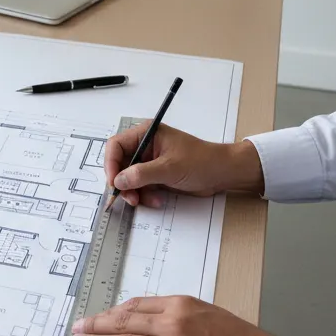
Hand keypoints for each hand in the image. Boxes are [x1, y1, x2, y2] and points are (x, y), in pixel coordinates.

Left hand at [70, 296, 287, 335]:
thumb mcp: (208, 315)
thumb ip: (176, 314)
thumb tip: (143, 320)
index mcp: (180, 305)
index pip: (134, 306)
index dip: (109, 313)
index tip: (95, 317)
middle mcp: (173, 324)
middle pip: (122, 323)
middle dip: (94, 326)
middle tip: (75, 329)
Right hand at [105, 123, 263, 207]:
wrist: (224, 174)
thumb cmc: (201, 162)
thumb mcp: (170, 168)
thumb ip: (142, 174)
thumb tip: (118, 181)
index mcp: (146, 134)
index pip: (116, 146)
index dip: (111, 164)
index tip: (113, 182)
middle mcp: (144, 146)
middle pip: (119, 164)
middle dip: (123, 183)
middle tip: (128, 197)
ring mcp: (149, 161)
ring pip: (127, 179)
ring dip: (134, 192)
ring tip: (145, 201)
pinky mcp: (154, 175)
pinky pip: (139, 187)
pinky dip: (144, 196)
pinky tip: (157, 200)